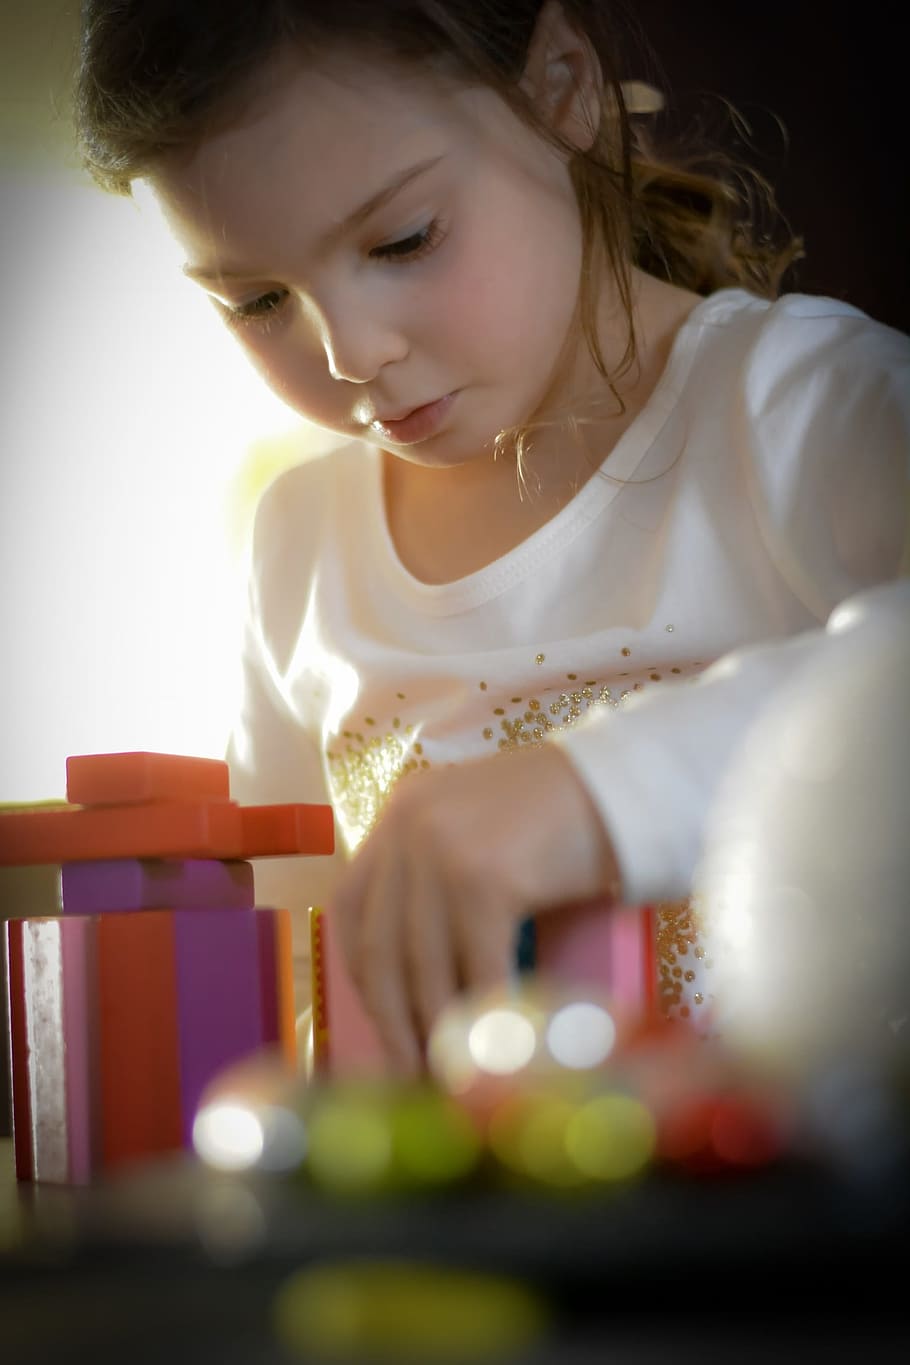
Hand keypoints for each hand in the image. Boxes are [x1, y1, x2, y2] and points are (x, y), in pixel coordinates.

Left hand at [330, 742, 620, 1074]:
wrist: (624, 786)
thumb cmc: (561, 818)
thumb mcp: (479, 834)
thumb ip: (441, 884)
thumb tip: (422, 987)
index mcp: (400, 814)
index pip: (349, 905)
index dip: (360, 973)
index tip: (380, 1021)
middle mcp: (407, 828)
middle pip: (380, 946)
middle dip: (393, 1023)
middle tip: (410, 1075)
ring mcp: (442, 851)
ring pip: (424, 967)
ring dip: (437, 1032)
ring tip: (452, 1073)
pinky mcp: (485, 879)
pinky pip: (477, 968)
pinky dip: (484, 1016)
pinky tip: (497, 1047)